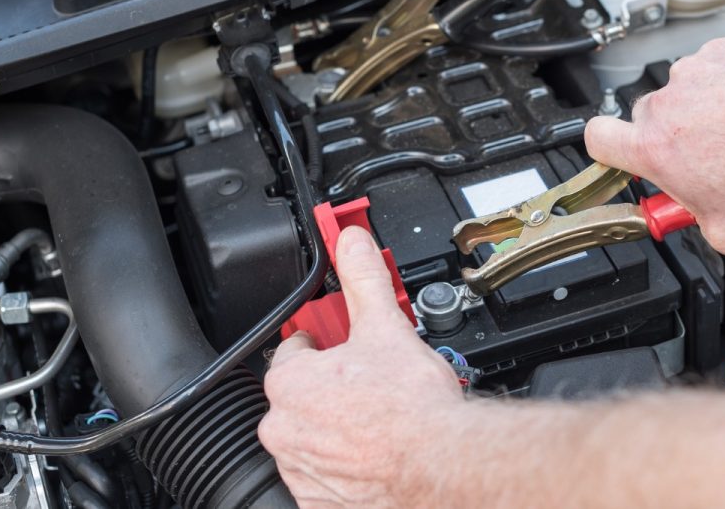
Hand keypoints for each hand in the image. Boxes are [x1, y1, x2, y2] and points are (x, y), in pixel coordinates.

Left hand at [259, 226, 462, 507]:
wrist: (441, 465)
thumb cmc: (411, 406)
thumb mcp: (386, 325)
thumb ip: (363, 279)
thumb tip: (352, 242)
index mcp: (289, 383)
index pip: (296, 349)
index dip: (326, 343)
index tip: (346, 346)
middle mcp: (284, 431)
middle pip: (303, 394)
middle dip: (332, 385)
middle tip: (370, 381)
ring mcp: (300, 470)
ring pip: (313, 436)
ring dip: (337, 425)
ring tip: (378, 416)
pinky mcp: (320, 501)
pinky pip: (324, 476)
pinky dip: (345, 465)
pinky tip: (375, 451)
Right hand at [585, 36, 724, 254]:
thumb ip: (699, 226)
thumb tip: (699, 220)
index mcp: (655, 147)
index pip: (595, 140)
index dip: (606, 154)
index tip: (626, 165)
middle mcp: (666, 104)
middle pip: (647, 123)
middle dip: (672, 143)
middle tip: (710, 164)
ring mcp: (693, 73)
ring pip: (684, 100)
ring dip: (705, 118)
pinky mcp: (720, 52)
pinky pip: (713, 76)